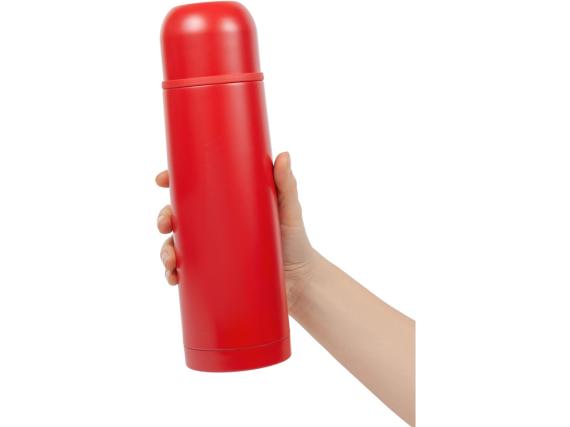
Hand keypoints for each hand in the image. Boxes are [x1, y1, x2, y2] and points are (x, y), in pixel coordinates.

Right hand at [156, 152, 314, 310]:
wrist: (301, 279)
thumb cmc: (295, 239)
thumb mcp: (289, 209)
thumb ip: (286, 184)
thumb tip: (284, 155)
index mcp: (227, 203)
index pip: (194, 187)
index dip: (173, 181)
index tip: (163, 180)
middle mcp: (215, 225)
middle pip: (177, 216)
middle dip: (163, 218)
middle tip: (166, 223)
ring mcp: (213, 249)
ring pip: (176, 245)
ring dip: (165, 250)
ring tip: (171, 259)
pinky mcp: (215, 272)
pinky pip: (186, 272)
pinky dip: (173, 274)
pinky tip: (173, 277)